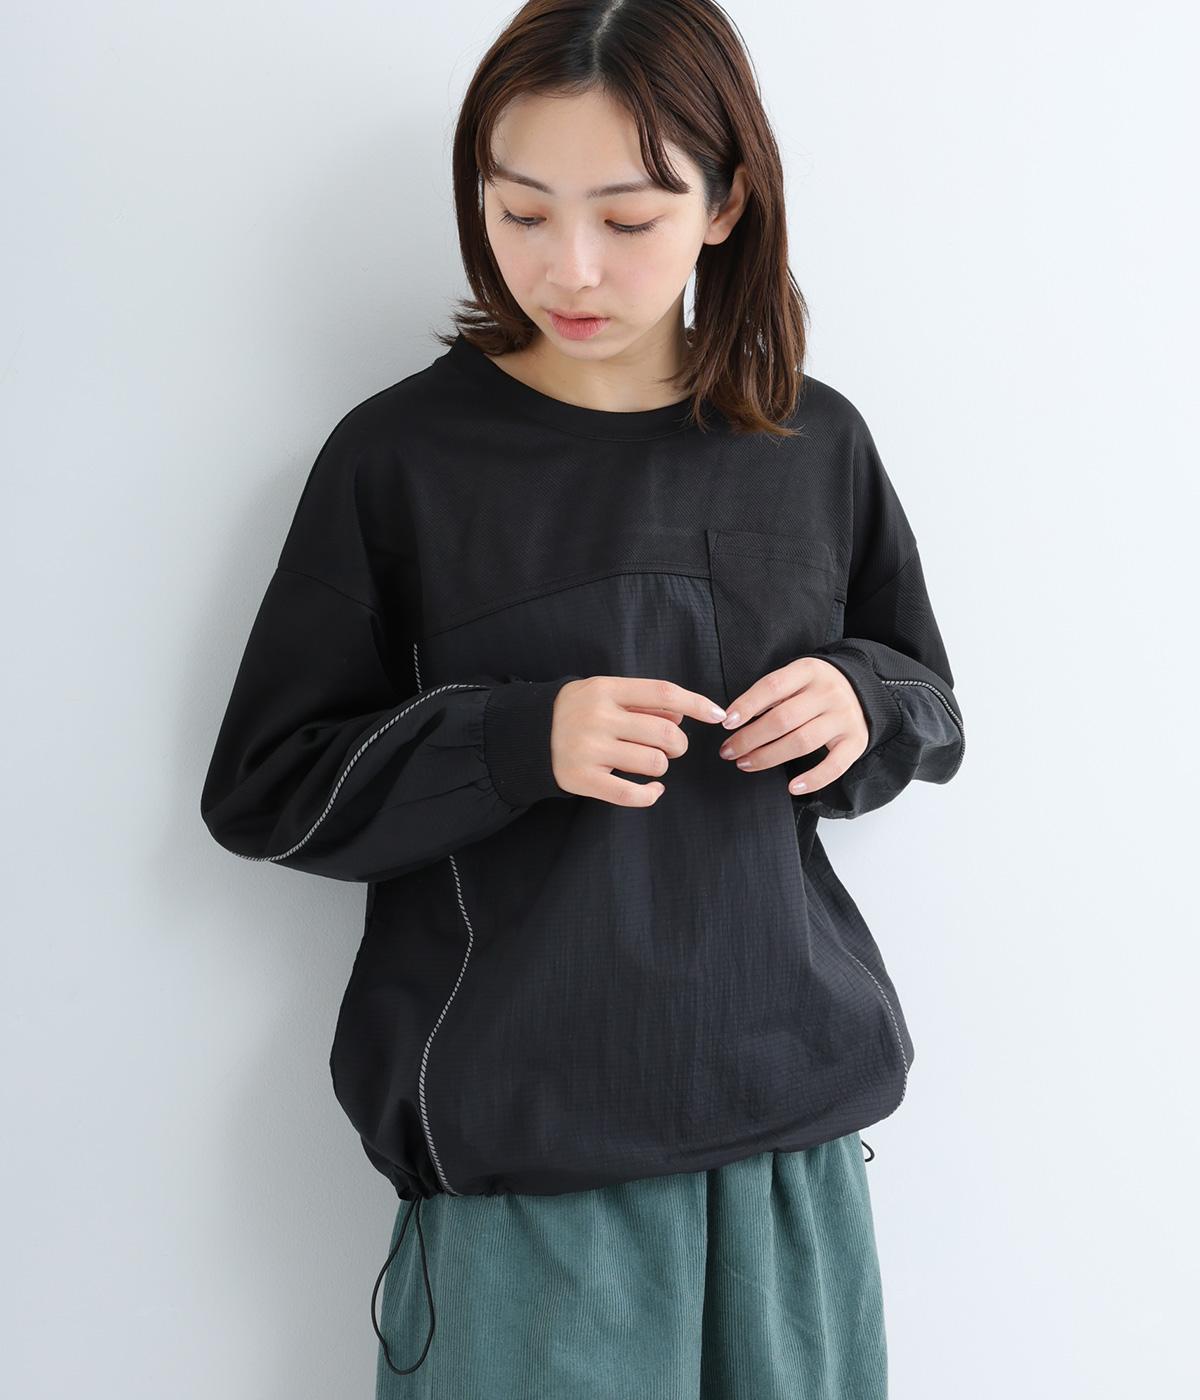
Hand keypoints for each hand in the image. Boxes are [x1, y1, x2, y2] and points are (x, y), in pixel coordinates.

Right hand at [551, 676, 727, 806]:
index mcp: (605, 689)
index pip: (663, 693)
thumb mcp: (605, 693)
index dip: (697, 704)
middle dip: (679, 744)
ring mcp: (589, 750)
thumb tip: (683, 715)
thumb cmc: (577, 711)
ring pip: (654, 763)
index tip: (718, 714)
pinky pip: (631, 793)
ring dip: (661, 767)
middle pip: (666, 734)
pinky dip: (650, 794)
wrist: (527, 735)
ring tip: (649, 763)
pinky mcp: (583, 779)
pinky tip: (652, 790)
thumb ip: (642, 701)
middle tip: (672, 747)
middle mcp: (598, 718)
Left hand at [715, 657, 867, 794]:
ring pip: (802, 741)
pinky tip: (791, 787)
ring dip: (768, 757)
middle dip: (750, 738)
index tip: (726, 723)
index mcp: (809, 671)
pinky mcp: (856, 741)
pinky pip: (834, 766)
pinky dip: (813, 779)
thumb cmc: (815, 688)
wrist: (863, 690)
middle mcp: (828, 693)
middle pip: (783, 719)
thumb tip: (735, 720)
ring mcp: (844, 717)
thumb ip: (772, 694)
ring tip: (745, 764)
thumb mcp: (796, 677)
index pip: (772, 686)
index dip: (747, 705)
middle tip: (729, 751)